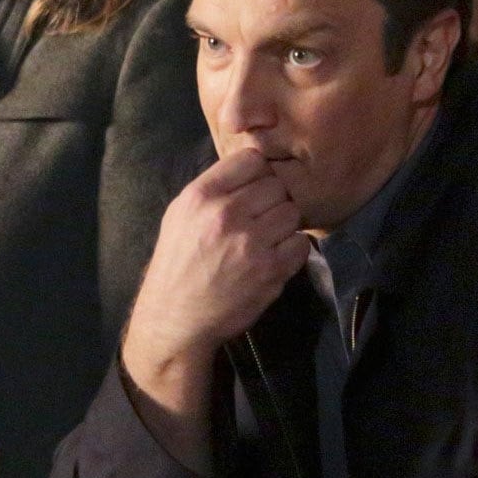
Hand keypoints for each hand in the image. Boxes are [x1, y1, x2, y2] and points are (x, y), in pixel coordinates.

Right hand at [123, 144, 308, 371]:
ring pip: (292, 212)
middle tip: (261, 219)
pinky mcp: (270, 270)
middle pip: (276, 185)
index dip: (258, 174)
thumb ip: (214, 189)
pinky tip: (274, 258)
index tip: (253, 191)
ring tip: (267, 239)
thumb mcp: (180, 215)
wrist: (176, 317)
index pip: (252, 159)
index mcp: (201, 196)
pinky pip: (301, 244)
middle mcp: (226, 214)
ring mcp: (251, 243)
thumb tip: (253, 168)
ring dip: (284, 225)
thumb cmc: (178, 264)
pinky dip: (292, 250)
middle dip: (272, 201)